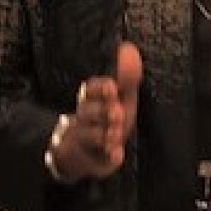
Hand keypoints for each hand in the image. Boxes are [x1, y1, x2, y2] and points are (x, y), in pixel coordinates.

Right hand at [52, 41, 142, 182]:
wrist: (81, 153)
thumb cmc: (105, 119)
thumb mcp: (119, 97)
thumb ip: (126, 77)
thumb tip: (129, 48)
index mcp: (90, 101)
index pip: (89, 90)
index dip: (100, 89)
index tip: (112, 87)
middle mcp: (82, 120)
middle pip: (86, 112)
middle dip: (101, 111)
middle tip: (117, 112)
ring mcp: (83, 142)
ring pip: (88, 136)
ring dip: (102, 134)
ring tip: (115, 133)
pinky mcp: (90, 162)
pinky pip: (97, 162)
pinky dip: (108, 159)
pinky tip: (117, 155)